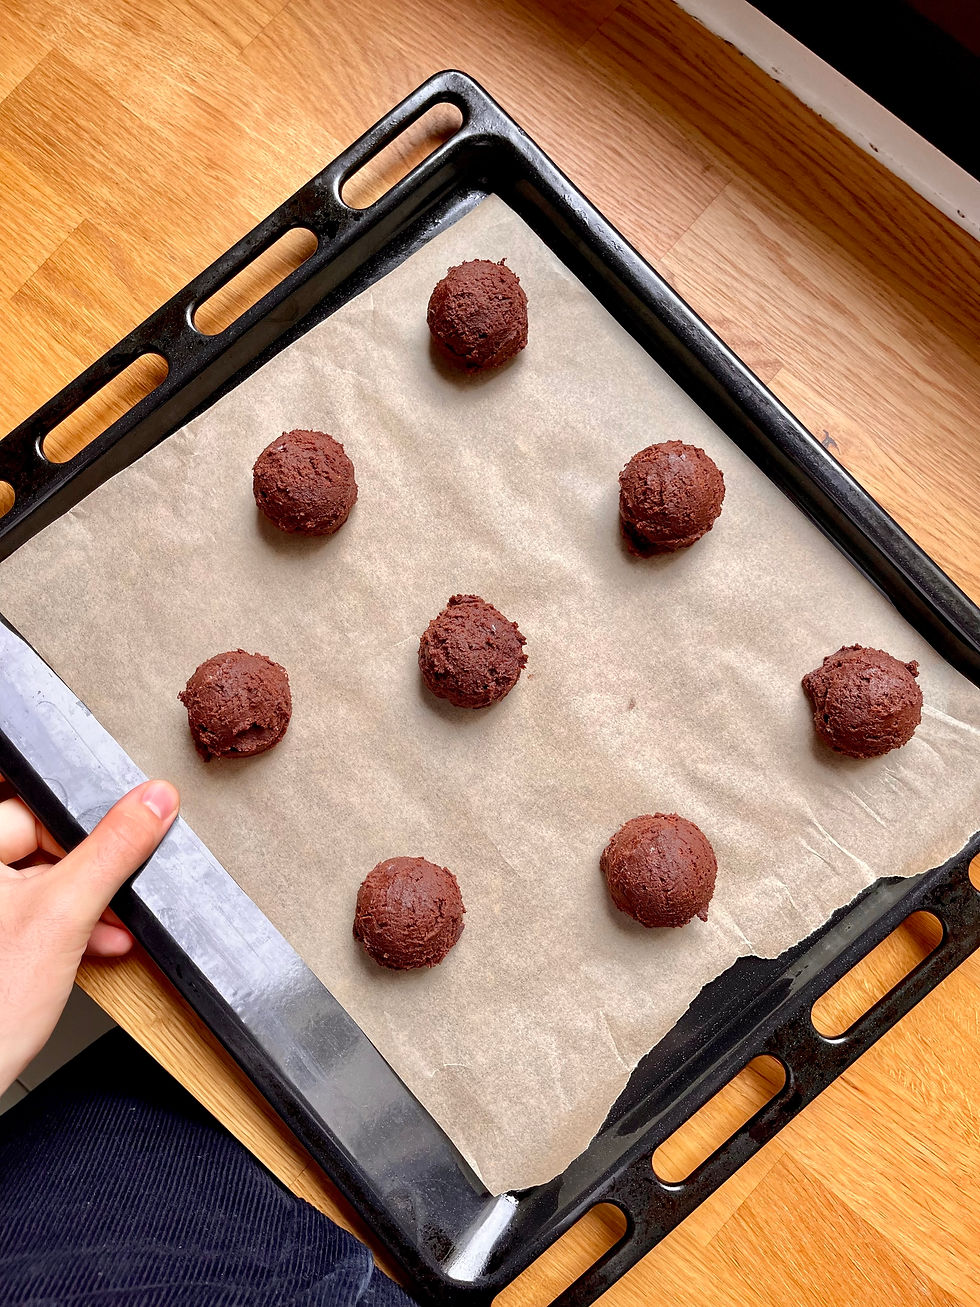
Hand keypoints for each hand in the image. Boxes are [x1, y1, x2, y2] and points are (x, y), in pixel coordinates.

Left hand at [0, 778, 178, 1094]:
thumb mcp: (67, 912)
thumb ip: (114, 850)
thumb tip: (154, 801)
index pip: (40, 810)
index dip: (88, 831)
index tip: (122, 845)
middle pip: (47, 848)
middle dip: (92, 876)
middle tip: (111, 897)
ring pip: (46, 885)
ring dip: (88, 906)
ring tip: (111, 927)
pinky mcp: (0, 945)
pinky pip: (38, 917)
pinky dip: (70, 929)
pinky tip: (98, 945)